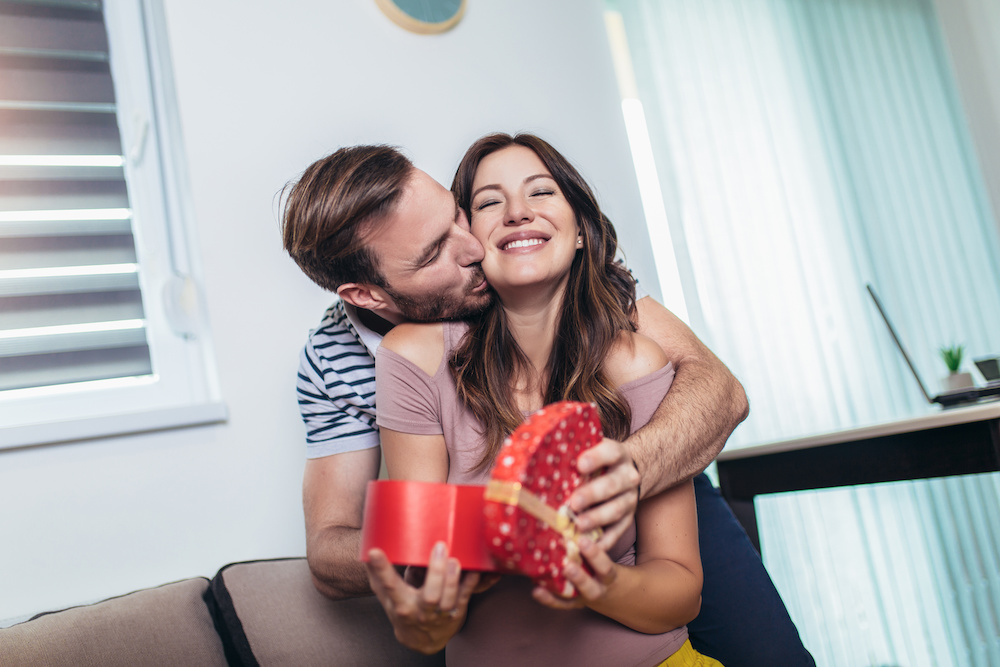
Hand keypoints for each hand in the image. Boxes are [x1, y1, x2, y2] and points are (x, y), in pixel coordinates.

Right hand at [364, 542, 479, 653]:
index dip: (381, 569)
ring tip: (455, 560)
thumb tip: (367, 550)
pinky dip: (471, 583)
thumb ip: (379, 576)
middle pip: (430, 595)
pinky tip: (474, 569)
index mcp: (400, 604)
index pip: (389, 586)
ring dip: (454, 579)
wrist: (420, 641)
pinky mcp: (456, 612)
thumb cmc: (403, 611)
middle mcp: (421, 611)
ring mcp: (440, 614)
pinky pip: (466, 597)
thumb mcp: (388, 598)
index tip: (375, 553)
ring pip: (449, 599)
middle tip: (439, 547)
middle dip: (436, 572)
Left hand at [531, 535, 618, 609]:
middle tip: (566, 565)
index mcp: (609, 575)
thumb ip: (597, 538)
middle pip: (590, 586)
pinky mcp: (573, 603)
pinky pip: (561, 604)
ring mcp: (584, 597)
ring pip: (574, 597)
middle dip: (578, 576)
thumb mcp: (610, 553)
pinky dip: (549, 599)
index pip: (605, 567)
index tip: (583, 541)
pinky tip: (536, 591)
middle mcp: (597, 588)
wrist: (617, 592)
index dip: (595, 555)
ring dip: (556, 590)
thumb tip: (576, 510)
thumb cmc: (608, 564)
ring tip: (542, 582)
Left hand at [568, 437, 639, 549]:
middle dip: (592, 494)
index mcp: (618, 455)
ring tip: (578, 526)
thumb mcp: (592, 451)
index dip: (596, 458)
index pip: (610, 452)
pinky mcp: (628, 519)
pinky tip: (586, 545)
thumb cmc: (598, 462)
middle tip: (573, 503)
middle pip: (612, 485)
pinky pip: (617, 532)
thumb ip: (575, 453)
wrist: (625, 474)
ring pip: (615, 510)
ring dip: (596, 519)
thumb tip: (539, 454)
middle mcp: (628, 477)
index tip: (579, 465)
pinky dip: (603, 541)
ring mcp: (630, 499)